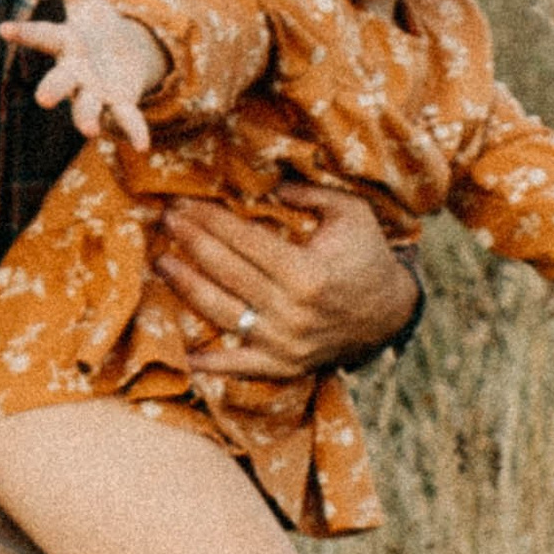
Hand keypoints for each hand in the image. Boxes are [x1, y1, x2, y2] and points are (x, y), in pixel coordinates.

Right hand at [0, 0, 166, 151]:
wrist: (122, 57)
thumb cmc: (96, 28)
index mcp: (66, 43)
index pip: (42, 36)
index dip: (24, 33)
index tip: (4, 29)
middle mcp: (75, 73)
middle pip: (60, 81)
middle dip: (53, 90)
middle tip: (43, 99)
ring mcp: (94, 93)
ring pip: (86, 108)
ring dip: (86, 118)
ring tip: (88, 131)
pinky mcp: (118, 105)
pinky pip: (125, 120)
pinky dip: (134, 132)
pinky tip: (143, 146)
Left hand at [152, 181, 420, 383]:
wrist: (391, 313)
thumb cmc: (367, 255)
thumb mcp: (350, 212)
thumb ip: (308, 193)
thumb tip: (266, 186)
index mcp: (306, 271)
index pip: (242, 240)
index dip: (207, 218)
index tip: (181, 202)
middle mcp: (291, 311)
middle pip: (225, 271)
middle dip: (190, 242)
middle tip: (164, 220)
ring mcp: (285, 343)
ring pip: (221, 312)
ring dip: (186, 287)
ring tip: (162, 264)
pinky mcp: (284, 365)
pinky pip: (239, 367)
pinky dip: (210, 364)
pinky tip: (181, 353)